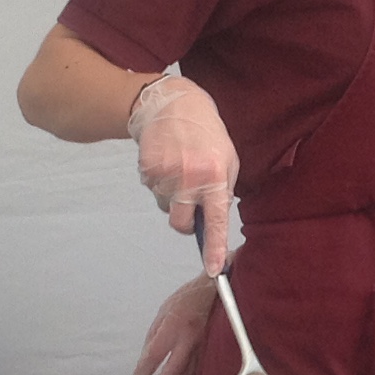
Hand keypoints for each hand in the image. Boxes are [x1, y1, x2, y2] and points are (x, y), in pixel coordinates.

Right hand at [127, 76, 238, 271]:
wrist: (172, 104)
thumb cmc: (206, 133)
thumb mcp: (227, 159)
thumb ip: (223, 191)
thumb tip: (213, 222)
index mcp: (214, 176)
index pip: (215, 221)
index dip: (213, 248)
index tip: (212, 270)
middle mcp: (189, 178)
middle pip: (180, 224)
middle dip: (185, 221)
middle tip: (190, 199)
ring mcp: (164, 174)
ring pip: (166, 207)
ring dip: (173, 196)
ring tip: (180, 167)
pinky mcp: (147, 169)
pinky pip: (153, 190)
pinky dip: (160, 182)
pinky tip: (167, 162)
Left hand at [132, 273, 217, 374]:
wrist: (221, 292)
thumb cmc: (193, 298)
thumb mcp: (164, 310)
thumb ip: (153, 336)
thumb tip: (145, 359)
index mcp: (176, 325)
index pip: (155, 356)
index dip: (143, 373)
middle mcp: (192, 339)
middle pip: (172, 373)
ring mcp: (206, 348)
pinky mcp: (215, 353)